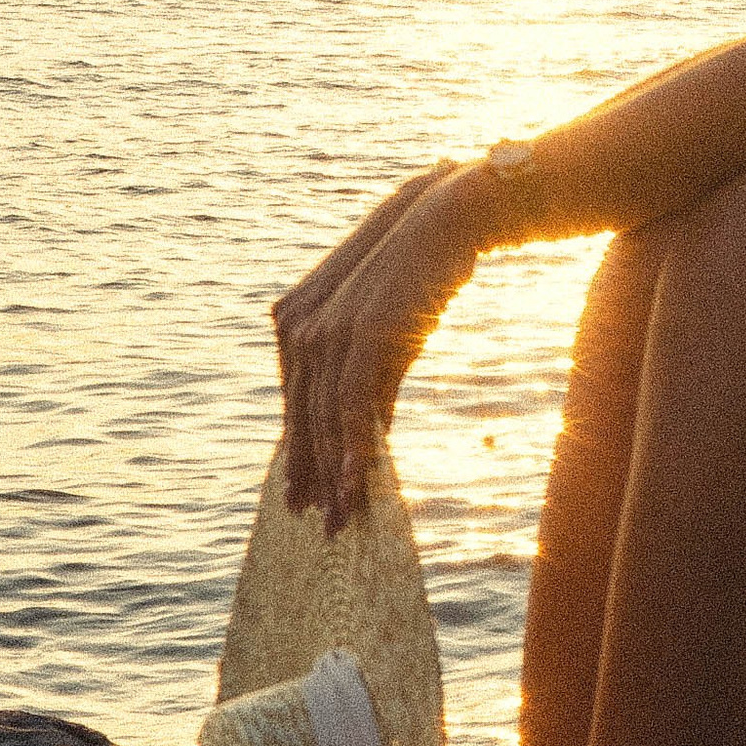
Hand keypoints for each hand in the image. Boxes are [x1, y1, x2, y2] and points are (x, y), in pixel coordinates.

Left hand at [273, 165, 484, 529]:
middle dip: (313, 477)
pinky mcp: (357, 331)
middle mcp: (297, 325)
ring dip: (335, 475)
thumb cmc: (424, 275)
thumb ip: (371, 386)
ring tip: (346, 518)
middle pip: (301, 418)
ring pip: (324, 419)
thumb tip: (369, 444)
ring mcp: (323, 327)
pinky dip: (355, 448)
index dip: (302, 456)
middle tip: (324, 528)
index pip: (295, 404)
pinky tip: (361, 484)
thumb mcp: (390, 338)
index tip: (306, 501)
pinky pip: (350, 404)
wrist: (450, 218)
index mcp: (294, 321)